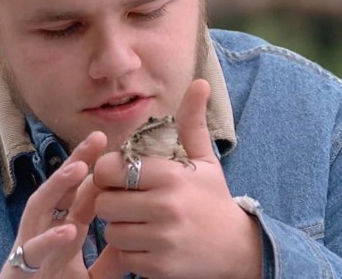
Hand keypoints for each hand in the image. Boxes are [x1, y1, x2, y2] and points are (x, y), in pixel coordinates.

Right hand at [0, 132, 107, 278]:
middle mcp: (45, 229)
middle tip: (98, 138)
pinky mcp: (21, 267)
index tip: (119, 151)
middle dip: (76, 162)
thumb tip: (133, 241)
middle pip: (61, 189)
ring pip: (40, 207)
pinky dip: (50, 239)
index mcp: (64, 228)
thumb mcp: (92, 275)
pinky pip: (34, 250)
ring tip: (79, 167)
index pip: (81, 193)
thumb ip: (110, 260)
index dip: (97, 172)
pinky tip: (68, 228)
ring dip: (57, 186)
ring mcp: (31, 245)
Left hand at [88, 79, 261, 278]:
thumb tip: (200, 81)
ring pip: (111, 230)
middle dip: (112, 201)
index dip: (110, 173)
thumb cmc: (213, 199)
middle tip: (131, 202)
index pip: (110, 169)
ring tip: (141, 222)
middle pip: (104, 202)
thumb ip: (192, 122)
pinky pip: (123, 255)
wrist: (237, 248)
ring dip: (120, 227)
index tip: (123, 177)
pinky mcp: (158, 267)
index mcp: (171, 176)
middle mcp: (165, 206)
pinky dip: (131, 251)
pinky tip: (150, 243)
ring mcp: (162, 239)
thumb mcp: (205, 160)